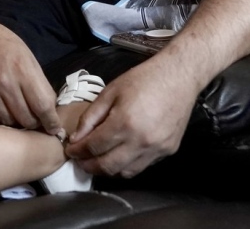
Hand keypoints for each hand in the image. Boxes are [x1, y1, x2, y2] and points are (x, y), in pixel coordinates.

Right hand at [0, 22, 62, 134]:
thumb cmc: (5, 47)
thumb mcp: (28, 59)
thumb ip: (39, 85)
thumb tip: (50, 112)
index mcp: (22, 70)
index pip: (42, 106)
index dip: (51, 121)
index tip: (54, 128)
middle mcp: (3, 82)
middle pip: (26, 118)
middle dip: (34, 123)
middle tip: (35, 120)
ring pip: (8, 122)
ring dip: (16, 123)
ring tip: (18, 115)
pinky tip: (3, 111)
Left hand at [65, 59, 194, 177]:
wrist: (179, 77)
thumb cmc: (143, 80)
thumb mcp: (110, 92)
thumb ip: (90, 117)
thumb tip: (76, 138)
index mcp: (124, 123)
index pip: (94, 146)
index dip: (78, 151)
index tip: (70, 150)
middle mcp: (141, 141)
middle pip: (108, 166)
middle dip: (89, 166)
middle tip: (80, 160)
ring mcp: (157, 149)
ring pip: (126, 172)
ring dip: (108, 170)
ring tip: (97, 160)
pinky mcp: (168, 151)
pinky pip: (143, 166)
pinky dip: (127, 165)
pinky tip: (119, 155)